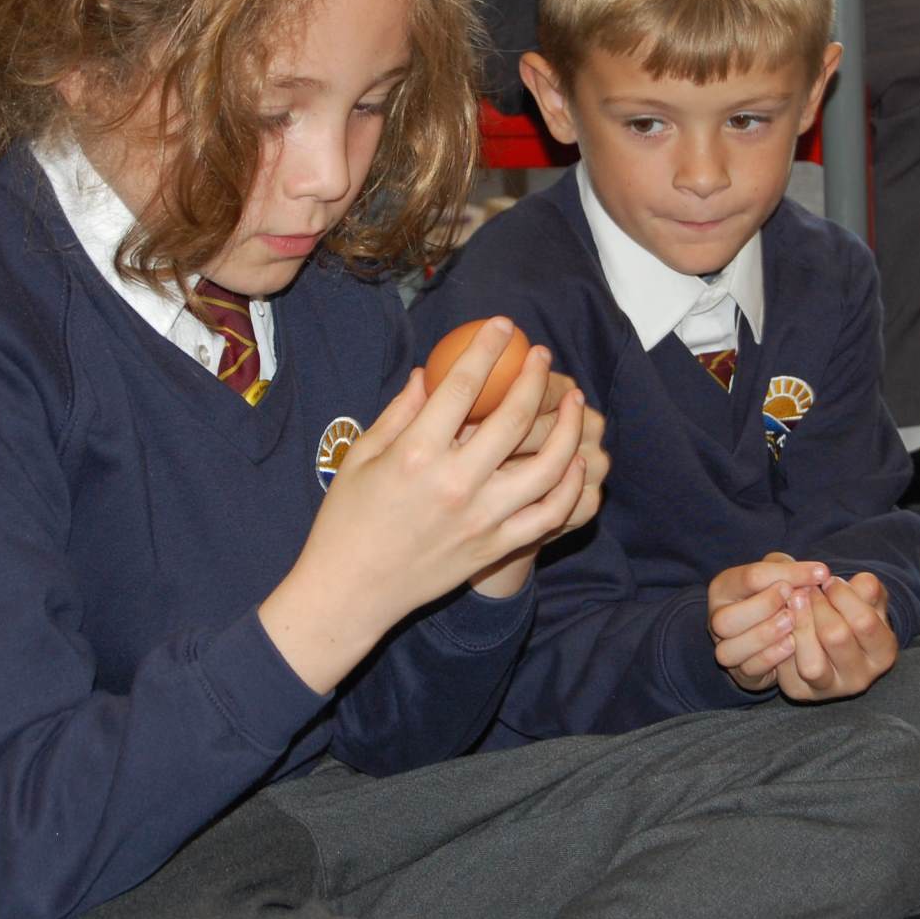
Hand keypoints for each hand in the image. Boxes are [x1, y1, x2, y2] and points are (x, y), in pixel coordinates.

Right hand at [260, 319, 588, 690]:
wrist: (350, 592)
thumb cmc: (346, 521)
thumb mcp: (362, 456)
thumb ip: (401, 411)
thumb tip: (432, 372)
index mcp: (416, 454)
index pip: (463, 386)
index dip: (487, 348)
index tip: (503, 326)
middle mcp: (455, 484)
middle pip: (514, 418)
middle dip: (535, 377)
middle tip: (543, 356)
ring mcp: (482, 519)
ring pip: (547, 467)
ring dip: (567, 427)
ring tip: (573, 401)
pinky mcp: (495, 546)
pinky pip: (549, 514)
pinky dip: (569, 485)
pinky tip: (574, 459)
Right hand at [707, 552, 827, 691]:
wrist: (775, 625)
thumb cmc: (777, 593)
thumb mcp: (782, 573)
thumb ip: (793, 571)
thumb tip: (820, 573)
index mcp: (724, 587)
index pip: (750, 577)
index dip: (787, 574)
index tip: (819, 573)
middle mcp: (717, 619)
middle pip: (725, 619)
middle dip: (763, 608)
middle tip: (793, 601)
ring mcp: (725, 648)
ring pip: (729, 650)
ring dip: (764, 636)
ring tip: (792, 624)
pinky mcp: (740, 673)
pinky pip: (748, 670)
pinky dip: (770, 657)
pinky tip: (791, 645)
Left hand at [775, 572, 897, 701]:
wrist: (824, 640)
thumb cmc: (848, 612)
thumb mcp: (864, 596)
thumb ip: (867, 588)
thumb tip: (859, 583)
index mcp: (883, 653)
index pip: (864, 622)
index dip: (842, 595)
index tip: (828, 580)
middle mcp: (860, 678)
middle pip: (836, 638)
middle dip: (817, 606)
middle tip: (805, 590)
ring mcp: (830, 689)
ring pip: (812, 664)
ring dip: (799, 626)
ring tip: (792, 602)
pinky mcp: (800, 692)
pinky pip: (786, 669)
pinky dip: (779, 642)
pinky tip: (780, 622)